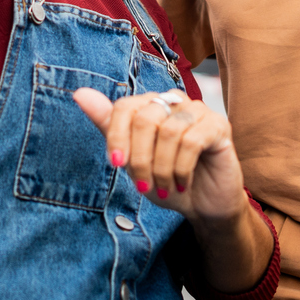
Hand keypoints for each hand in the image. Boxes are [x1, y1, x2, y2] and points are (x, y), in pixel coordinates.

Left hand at [72, 89, 247, 226]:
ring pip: (168, 131)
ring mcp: (198, 111)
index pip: (124, 107)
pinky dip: (181, 168)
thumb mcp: (132, 160)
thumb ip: (109, 127)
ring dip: (161, 168)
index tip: (117, 164)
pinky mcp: (219, 125)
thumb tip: (80, 93)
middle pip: (145, 119)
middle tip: (144, 186)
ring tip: (164, 186)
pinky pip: (192, 141)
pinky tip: (182, 182)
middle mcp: (174, 101)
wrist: (203, 206)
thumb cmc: (166, 181)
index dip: (117, 136)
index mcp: (150, 105)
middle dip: (140, 159)